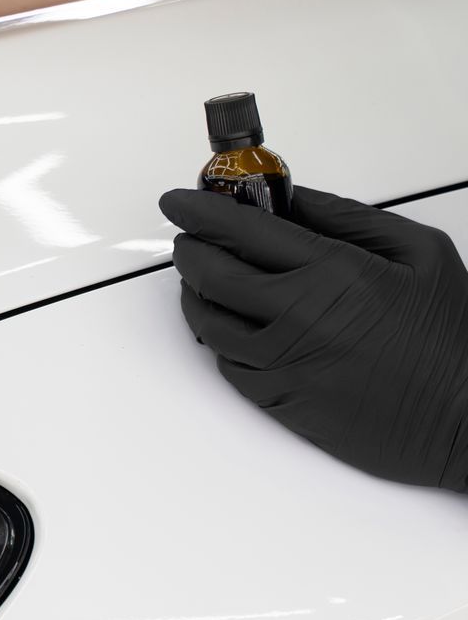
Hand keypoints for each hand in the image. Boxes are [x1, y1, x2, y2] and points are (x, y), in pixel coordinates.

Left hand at [160, 186, 467, 490]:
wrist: (467, 419)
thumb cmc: (454, 340)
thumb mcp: (418, 253)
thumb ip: (347, 219)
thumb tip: (293, 200)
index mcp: (330, 273)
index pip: (238, 229)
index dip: (199, 210)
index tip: (181, 200)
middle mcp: (295, 317)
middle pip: (209, 273)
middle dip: (190, 247)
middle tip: (189, 235)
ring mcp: (281, 363)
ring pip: (208, 321)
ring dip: (195, 292)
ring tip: (202, 277)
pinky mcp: (278, 401)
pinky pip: (226, 364)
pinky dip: (218, 337)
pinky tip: (230, 324)